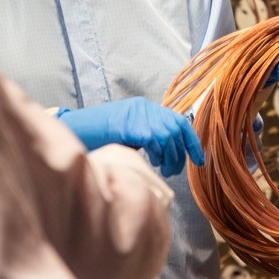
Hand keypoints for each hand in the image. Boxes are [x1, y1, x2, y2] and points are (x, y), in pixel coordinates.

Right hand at [58, 97, 204, 176]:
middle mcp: (145, 108)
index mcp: (146, 109)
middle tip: (173, 170)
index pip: (178, 121)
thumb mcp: (128, 134)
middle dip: (180, 152)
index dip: (191, 141)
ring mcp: (139, 115)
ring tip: (164, 169)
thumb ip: (148, 139)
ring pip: (168, 135)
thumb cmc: (101, 137)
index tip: (200, 160)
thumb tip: (169, 155)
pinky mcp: (133, 124)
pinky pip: (155, 139)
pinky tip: (153, 161)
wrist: (78, 128)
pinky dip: (158, 152)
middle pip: (176, 129)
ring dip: (170, 155)